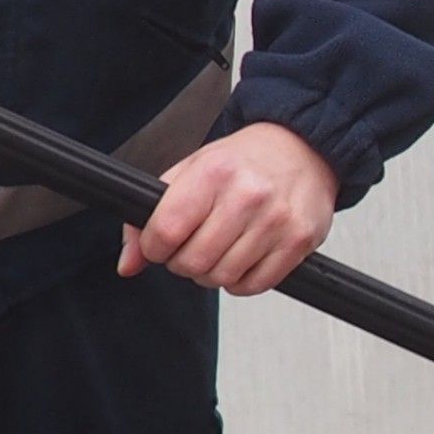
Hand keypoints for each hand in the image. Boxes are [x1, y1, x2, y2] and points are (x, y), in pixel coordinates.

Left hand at [118, 121, 336, 294]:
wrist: (303, 149)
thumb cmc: (245, 161)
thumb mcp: (191, 172)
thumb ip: (152, 216)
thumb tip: (129, 263)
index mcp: (214, 172)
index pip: (166, 231)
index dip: (154, 248)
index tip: (161, 244)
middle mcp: (247, 195)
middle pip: (193, 262)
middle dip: (184, 263)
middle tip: (192, 248)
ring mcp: (277, 220)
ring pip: (223, 277)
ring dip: (213, 273)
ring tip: (220, 252)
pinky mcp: (298, 241)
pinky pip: (256, 285)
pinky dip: (242, 282)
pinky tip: (243, 259)